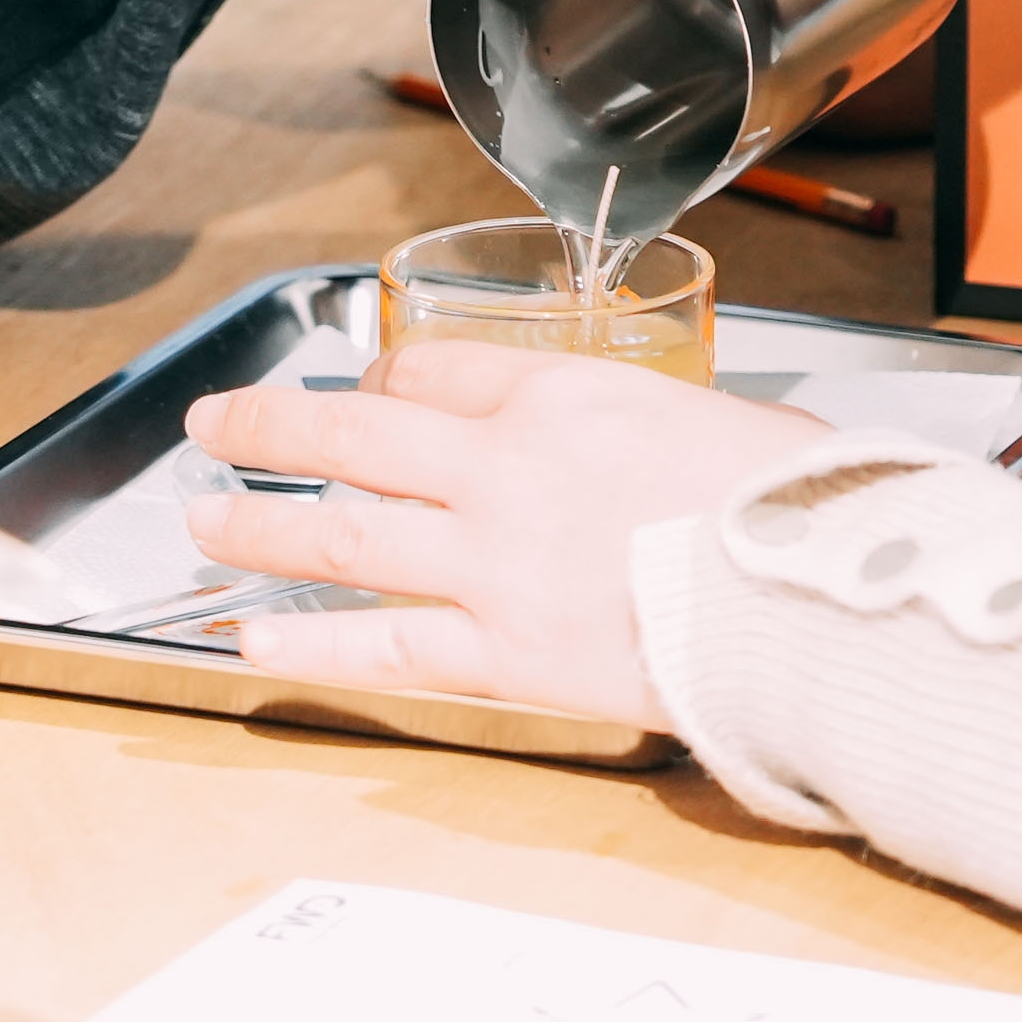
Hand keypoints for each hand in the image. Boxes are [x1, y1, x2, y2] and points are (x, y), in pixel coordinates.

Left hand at [178, 346, 836, 723]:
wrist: (818, 601)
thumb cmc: (797, 510)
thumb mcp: (729, 421)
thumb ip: (660, 430)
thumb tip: (662, 451)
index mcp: (567, 393)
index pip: (437, 367)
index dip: (383, 376)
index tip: (364, 389)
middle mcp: (509, 466)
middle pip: (358, 430)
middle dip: (272, 423)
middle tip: (215, 424)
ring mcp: (495, 562)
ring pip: (345, 533)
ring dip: (262, 523)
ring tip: (204, 519)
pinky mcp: (504, 654)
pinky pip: (383, 647)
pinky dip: (309, 645)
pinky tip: (256, 640)